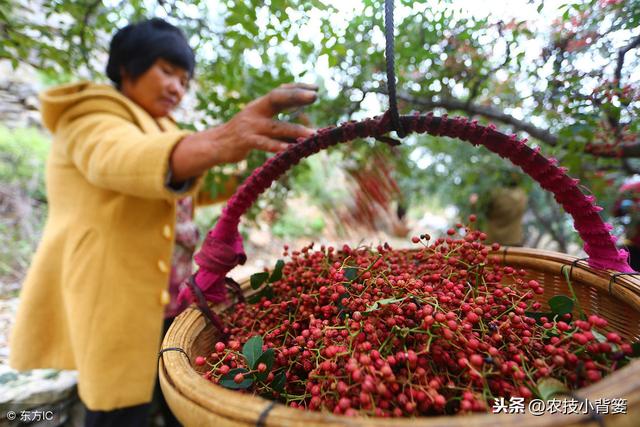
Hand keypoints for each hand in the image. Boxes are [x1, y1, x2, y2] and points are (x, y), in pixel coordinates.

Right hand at [170, 83, 317, 180]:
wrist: (216, 145)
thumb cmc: (243, 134)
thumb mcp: (258, 121)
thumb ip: (277, 121)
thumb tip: (303, 125)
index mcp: (260, 105)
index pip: (280, 91)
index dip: (297, 88)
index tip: (316, 88)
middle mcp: (255, 111)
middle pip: (276, 98)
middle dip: (296, 96)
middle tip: (315, 96)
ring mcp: (250, 126)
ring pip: (276, 126)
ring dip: (296, 130)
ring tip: (313, 134)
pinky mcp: (245, 141)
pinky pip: (264, 144)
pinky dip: (278, 146)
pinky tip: (291, 149)